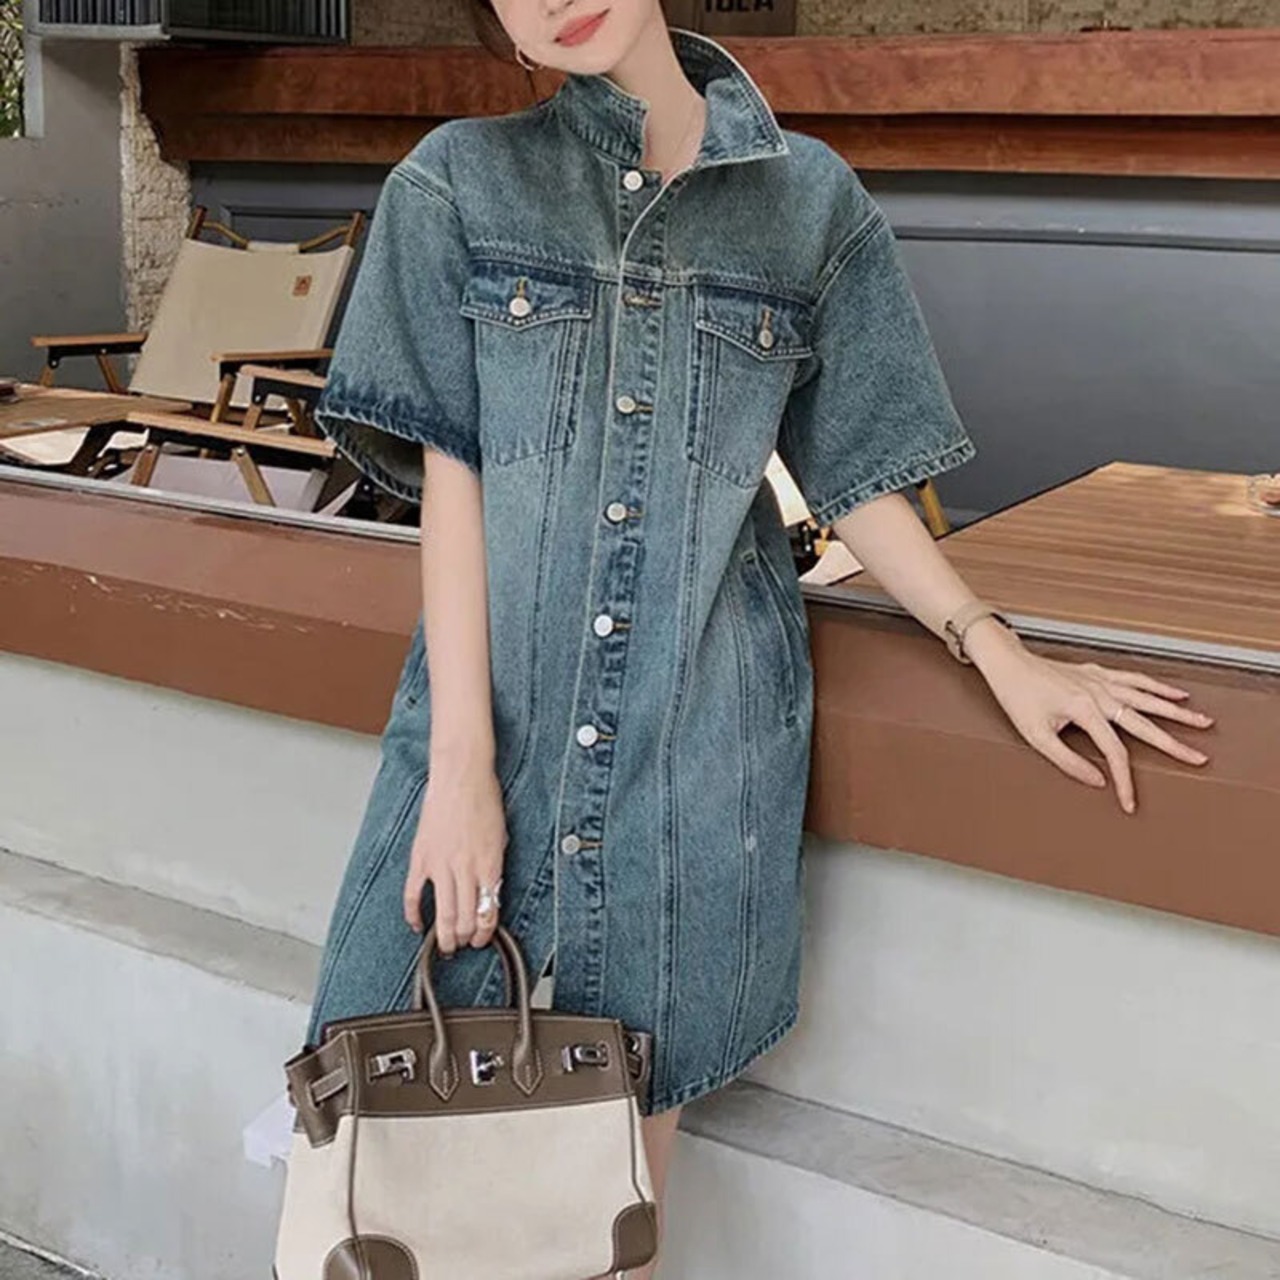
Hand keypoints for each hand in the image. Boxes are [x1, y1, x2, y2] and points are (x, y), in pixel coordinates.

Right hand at [403, 762, 507, 953]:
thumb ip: (494, 867)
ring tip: (445, 946)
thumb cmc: (484, 800)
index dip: (486, 932)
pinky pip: (413, 895)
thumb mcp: (501, 837)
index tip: (483, 938)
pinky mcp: (421, 858)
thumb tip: (491, 892)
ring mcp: (441, 865)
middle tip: (464, 945)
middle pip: (466, 919)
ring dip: (444, 936)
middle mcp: (466, 869)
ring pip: (442, 914)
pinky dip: (413, 914)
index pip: (488, 912)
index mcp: (489, 864)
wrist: (461, 776)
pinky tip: (416, 924)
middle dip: (465, 939)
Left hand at [968, 624, 1213, 812]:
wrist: (1007, 663)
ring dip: (1177, 711)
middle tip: (1199, 758)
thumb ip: (1067, 761)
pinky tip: (1178, 692)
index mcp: (1084, 710)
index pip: (1115, 752)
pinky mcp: (1098, 673)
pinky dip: (1158, 686)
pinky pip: (1136, 679)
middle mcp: (1099, 693)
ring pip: (1148, 697)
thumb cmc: (1016, 697)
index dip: (1124, 781)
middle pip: (1145, 723)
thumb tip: (1096, 780)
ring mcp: (1101, 681)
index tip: (1130, 802)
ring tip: (1203, 722)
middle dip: (1174, 743)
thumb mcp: (1035, 736)